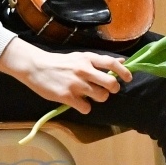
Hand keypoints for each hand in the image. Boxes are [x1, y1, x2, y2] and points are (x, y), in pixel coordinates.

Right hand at [0, 38, 130, 112]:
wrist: (36, 67)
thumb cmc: (61, 62)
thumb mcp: (81, 57)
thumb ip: (100, 61)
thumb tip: (122, 61)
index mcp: (88, 58)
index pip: (112, 63)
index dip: (123, 71)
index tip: (128, 78)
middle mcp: (84, 70)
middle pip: (110, 83)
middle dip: (112, 89)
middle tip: (107, 90)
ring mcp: (75, 84)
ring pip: (100, 97)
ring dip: (99, 99)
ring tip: (91, 96)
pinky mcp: (66, 96)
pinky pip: (86, 107)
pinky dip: (85, 108)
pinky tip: (80, 103)